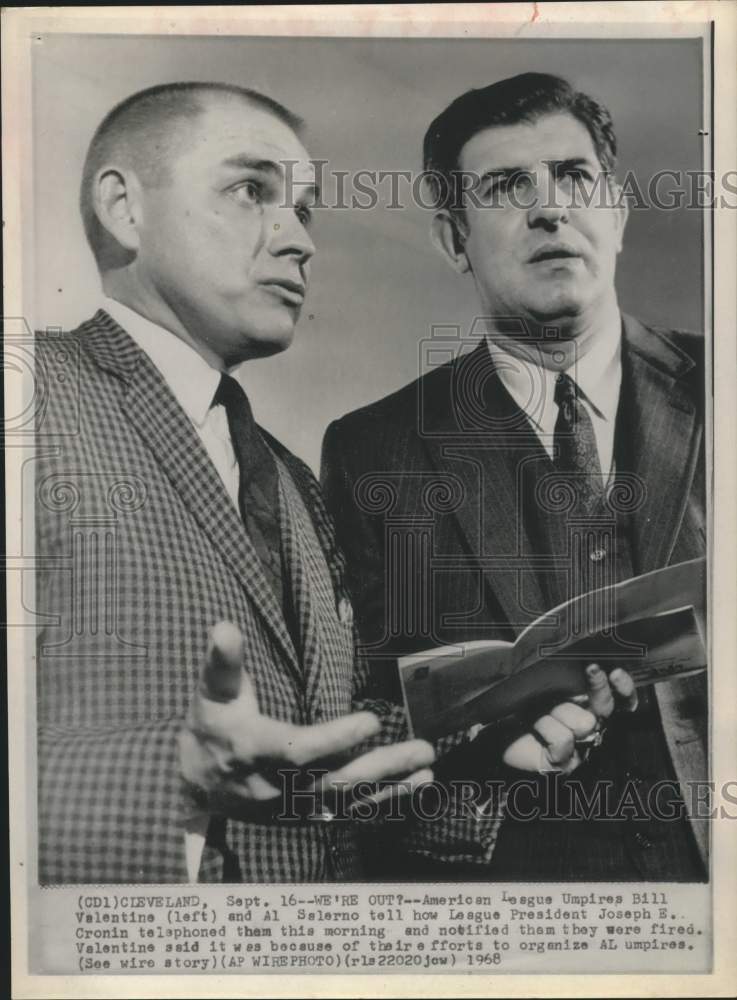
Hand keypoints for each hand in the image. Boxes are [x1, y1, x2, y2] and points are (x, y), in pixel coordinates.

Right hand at [179, 621, 433, 817]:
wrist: (195, 785)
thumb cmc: (211, 728)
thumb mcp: (211, 694)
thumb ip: (222, 662)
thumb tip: (223, 627)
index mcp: (255, 750)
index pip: (301, 750)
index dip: (336, 738)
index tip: (371, 721)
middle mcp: (276, 785)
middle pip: (336, 781)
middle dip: (382, 767)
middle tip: (422, 747)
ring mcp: (293, 806)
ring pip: (348, 802)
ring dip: (392, 787)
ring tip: (427, 766)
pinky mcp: (304, 815)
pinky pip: (348, 814)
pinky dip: (384, 803)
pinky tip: (414, 788)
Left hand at [501, 664, 637, 773]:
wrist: (492, 729)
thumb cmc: (519, 702)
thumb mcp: (541, 680)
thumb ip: (563, 671)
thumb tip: (580, 657)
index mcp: (588, 704)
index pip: (620, 699)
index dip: (624, 687)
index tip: (616, 671)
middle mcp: (589, 726)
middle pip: (607, 708)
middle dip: (600, 687)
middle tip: (592, 669)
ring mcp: (579, 748)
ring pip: (585, 722)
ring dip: (557, 709)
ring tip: (535, 709)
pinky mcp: (565, 763)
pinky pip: (564, 740)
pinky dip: (545, 727)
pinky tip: (531, 726)